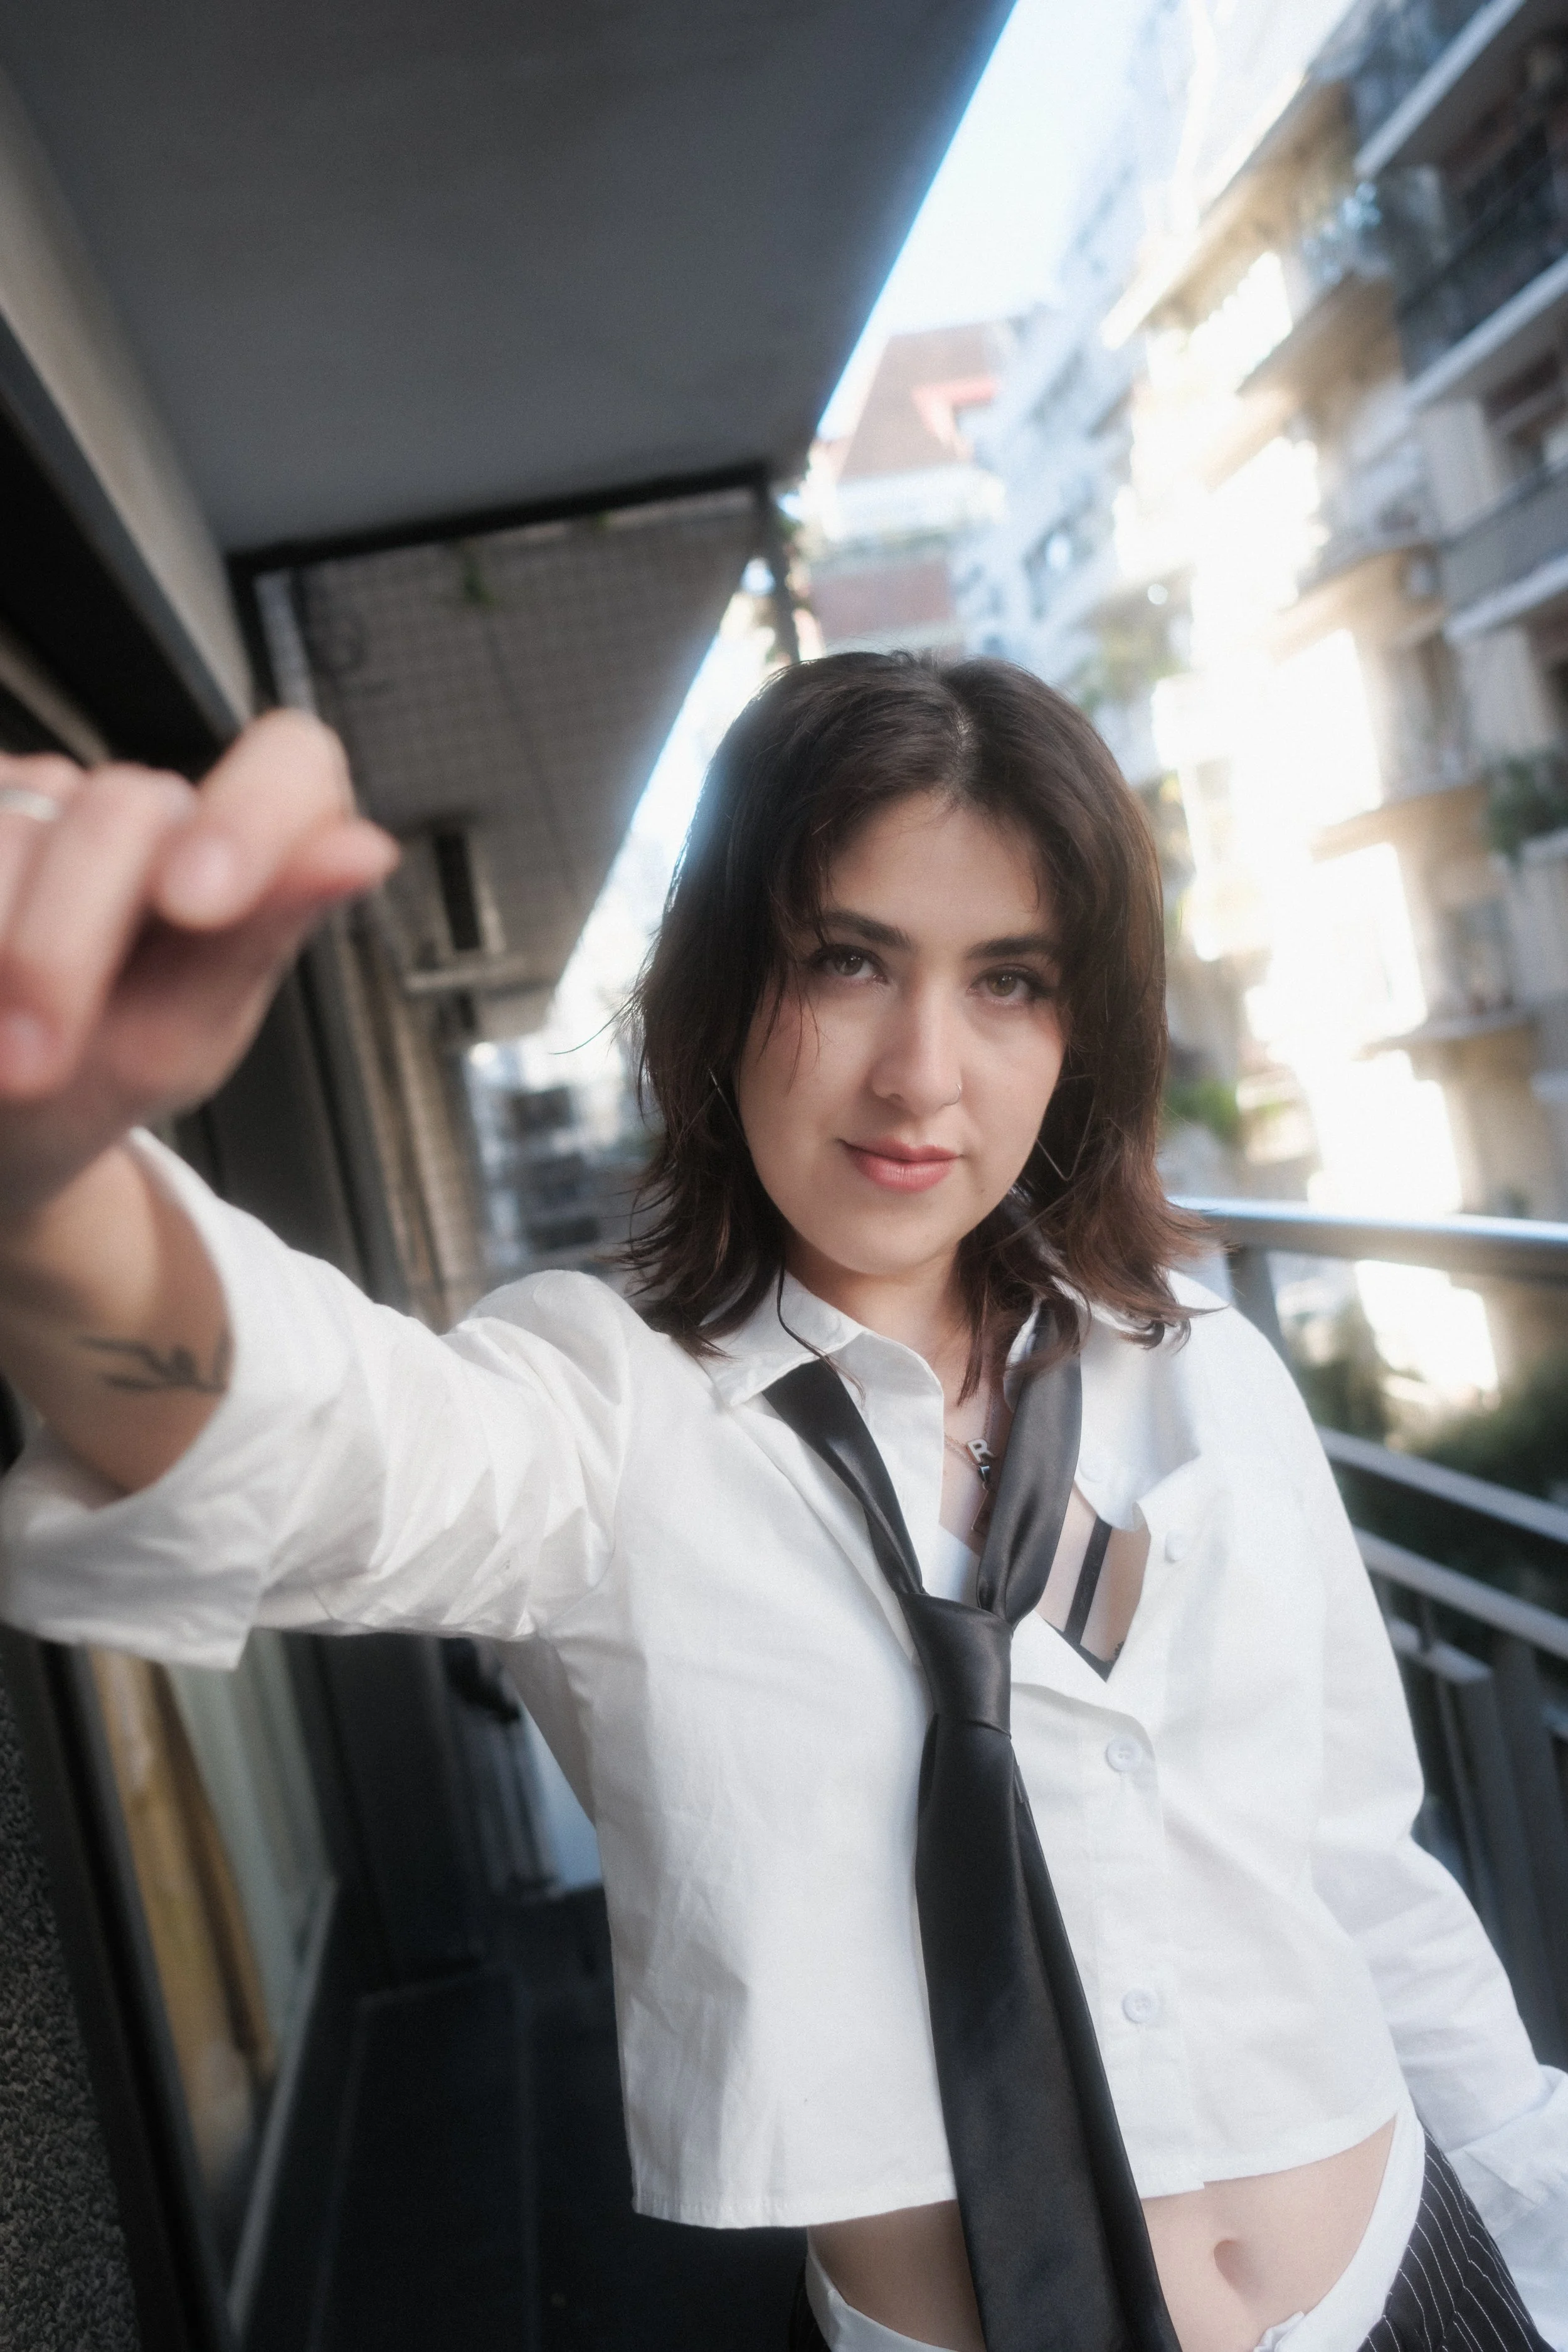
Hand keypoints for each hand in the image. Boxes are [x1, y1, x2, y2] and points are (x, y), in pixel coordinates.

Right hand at [0, 710, 397, 1218]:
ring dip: (3, 954)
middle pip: (120, 810)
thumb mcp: (180, 1035)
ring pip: (13, 827)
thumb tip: (371, 848)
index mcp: (231, 856)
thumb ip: (260, 937)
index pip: (289, 762)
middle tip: (34, 1067)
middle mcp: (138, 809)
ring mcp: (34, 797)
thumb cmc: (94, 1078)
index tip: (197, 906)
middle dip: (64, 951)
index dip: (250, 814)